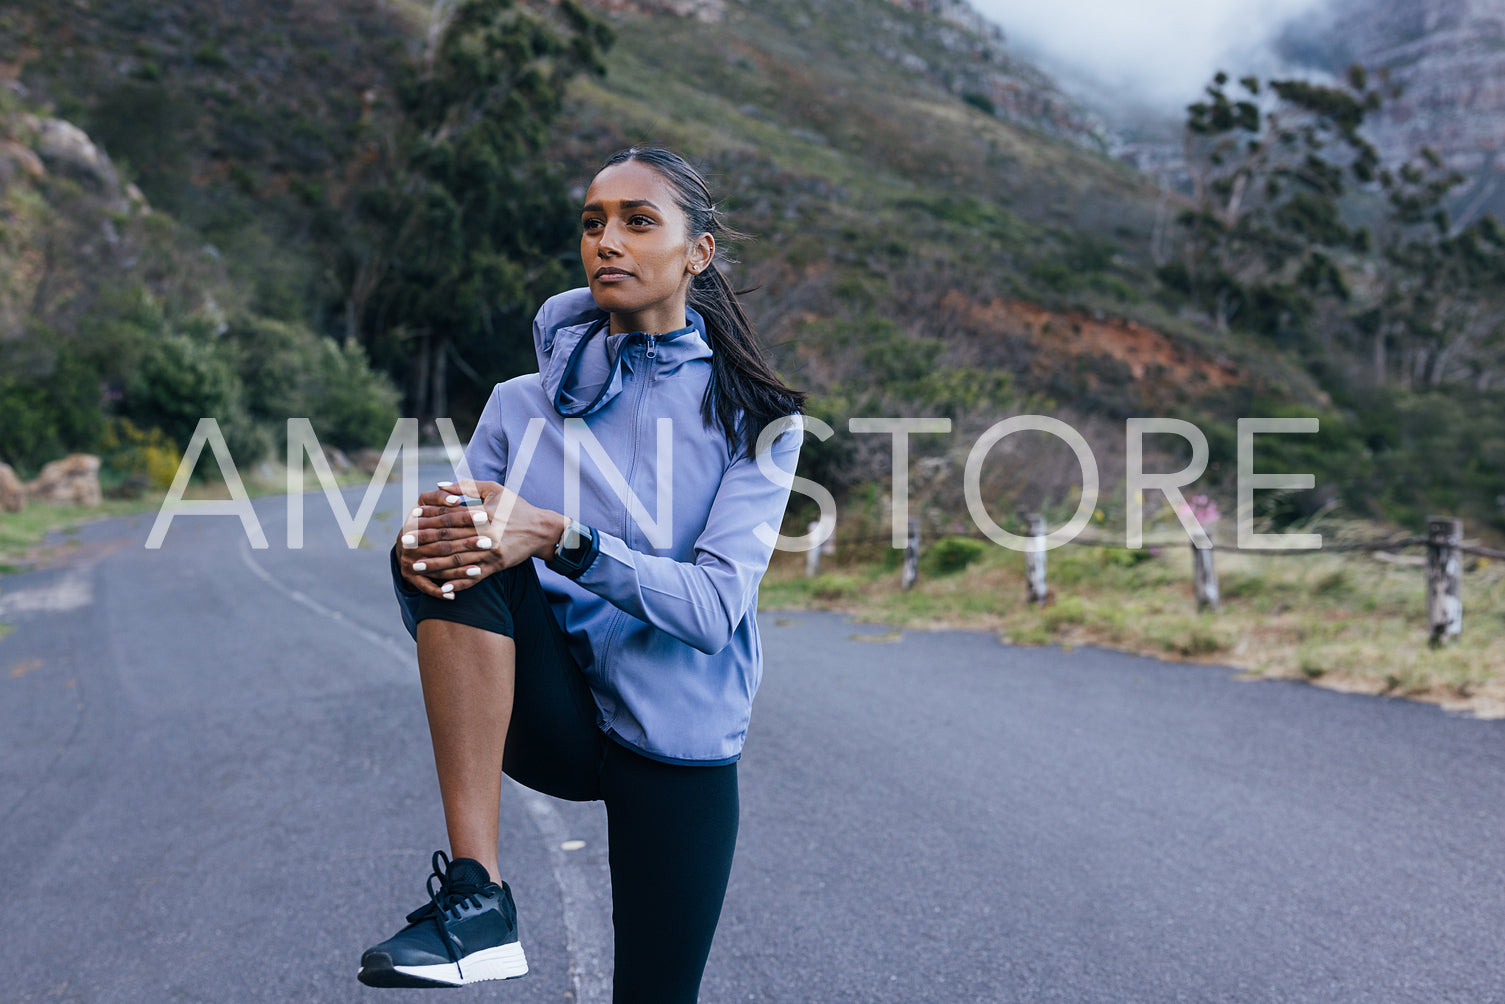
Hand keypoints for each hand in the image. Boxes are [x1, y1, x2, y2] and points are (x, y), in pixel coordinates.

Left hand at [395, 480, 568, 598]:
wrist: (542, 530)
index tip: (412, 521)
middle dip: (426, 543)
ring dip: (436, 565)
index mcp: (485, 513)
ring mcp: (492, 553)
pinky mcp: (498, 566)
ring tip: (416, 567)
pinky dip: (459, 584)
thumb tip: (439, 485)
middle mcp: (488, 534)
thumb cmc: (517, 506)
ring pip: (459, 561)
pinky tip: (444, 588)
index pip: (451, 517)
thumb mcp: (494, 489)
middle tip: (405, 545)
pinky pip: (475, 578)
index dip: (430, 520)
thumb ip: (466, 487)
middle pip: (451, 540)